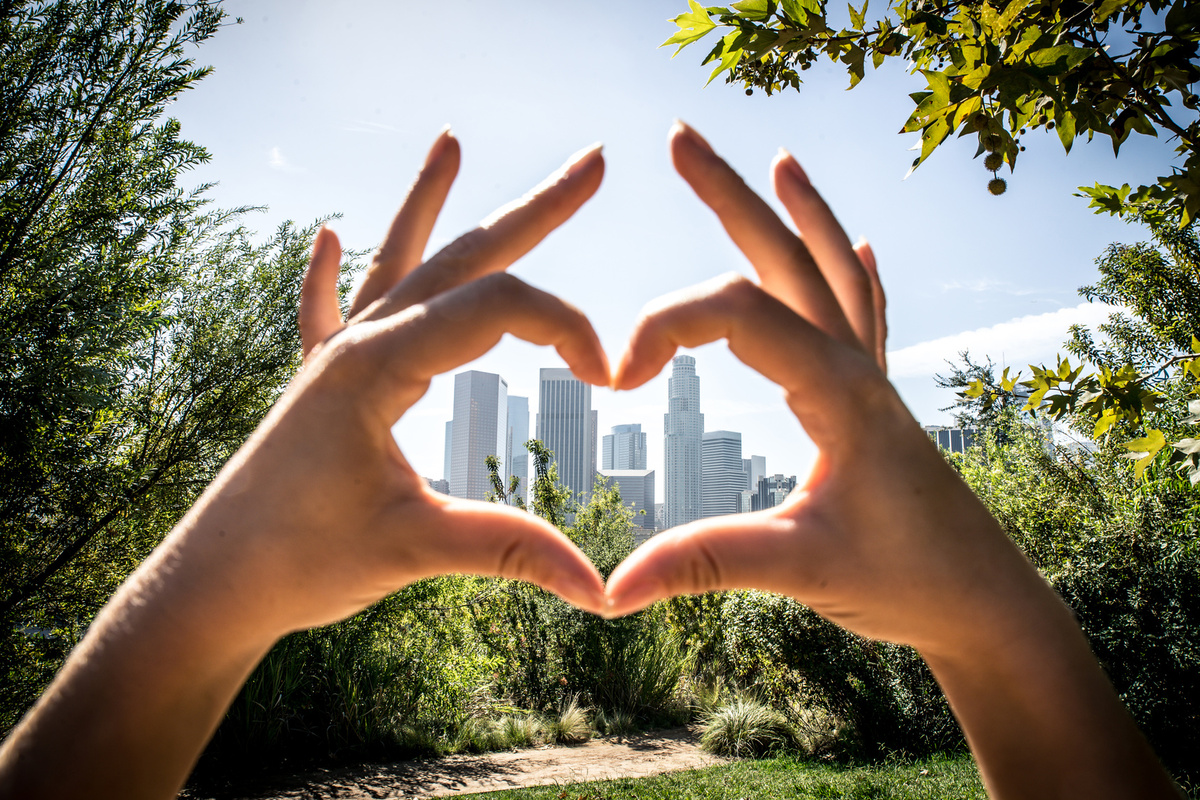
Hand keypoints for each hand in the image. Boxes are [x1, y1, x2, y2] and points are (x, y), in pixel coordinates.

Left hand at [0, 131, 611, 799]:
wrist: (212, 583)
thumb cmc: (297, 562)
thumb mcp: (412, 551)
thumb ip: (508, 551)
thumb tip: (597, 587)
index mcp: (379, 364)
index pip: (498, 309)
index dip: (567, 329)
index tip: (609, 377)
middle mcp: (358, 343)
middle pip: (460, 258)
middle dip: (533, 211)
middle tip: (593, 164)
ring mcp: (335, 358)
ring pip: (399, 265)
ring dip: (430, 205)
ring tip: (448, 143)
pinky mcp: (320, 385)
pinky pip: (329, 311)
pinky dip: (334, 273)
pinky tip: (330, 235)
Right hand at [603, 123, 1178, 799]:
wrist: (988, 602)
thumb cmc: (908, 580)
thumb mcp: (802, 570)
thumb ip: (708, 563)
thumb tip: (613, 588)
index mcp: (838, 389)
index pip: (736, 313)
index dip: (663, 327)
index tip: (614, 379)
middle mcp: (857, 367)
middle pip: (786, 256)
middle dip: (728, 194)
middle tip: (679, 139)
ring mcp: (872, 378)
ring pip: (831, 272)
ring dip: (796, 214)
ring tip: (779, 161)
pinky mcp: (876, 401)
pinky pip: (864, 314)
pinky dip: (852, 270)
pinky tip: (858, 247)